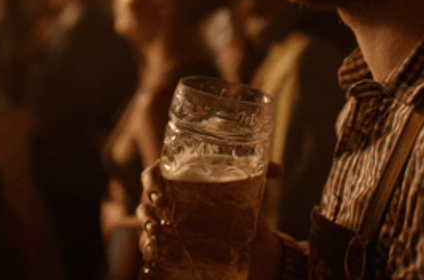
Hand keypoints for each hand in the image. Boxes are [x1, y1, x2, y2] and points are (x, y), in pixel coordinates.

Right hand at [135, 161, 283, 279]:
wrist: (234, 229)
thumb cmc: (231, 198)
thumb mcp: (242, 187)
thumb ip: (257, 175)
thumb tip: (278, 170)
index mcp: (176, 177)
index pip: (154, 173)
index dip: (152, 181)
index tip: (160, 192)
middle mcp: (165, 195)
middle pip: (145, 197)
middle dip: (148, 205)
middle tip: (159, 212)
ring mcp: (162, 217)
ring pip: (144, 219)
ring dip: (146, 226)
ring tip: (155, 233)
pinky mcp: (166, 238)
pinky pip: (149, 242)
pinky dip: (148, 247)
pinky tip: (152, 253)